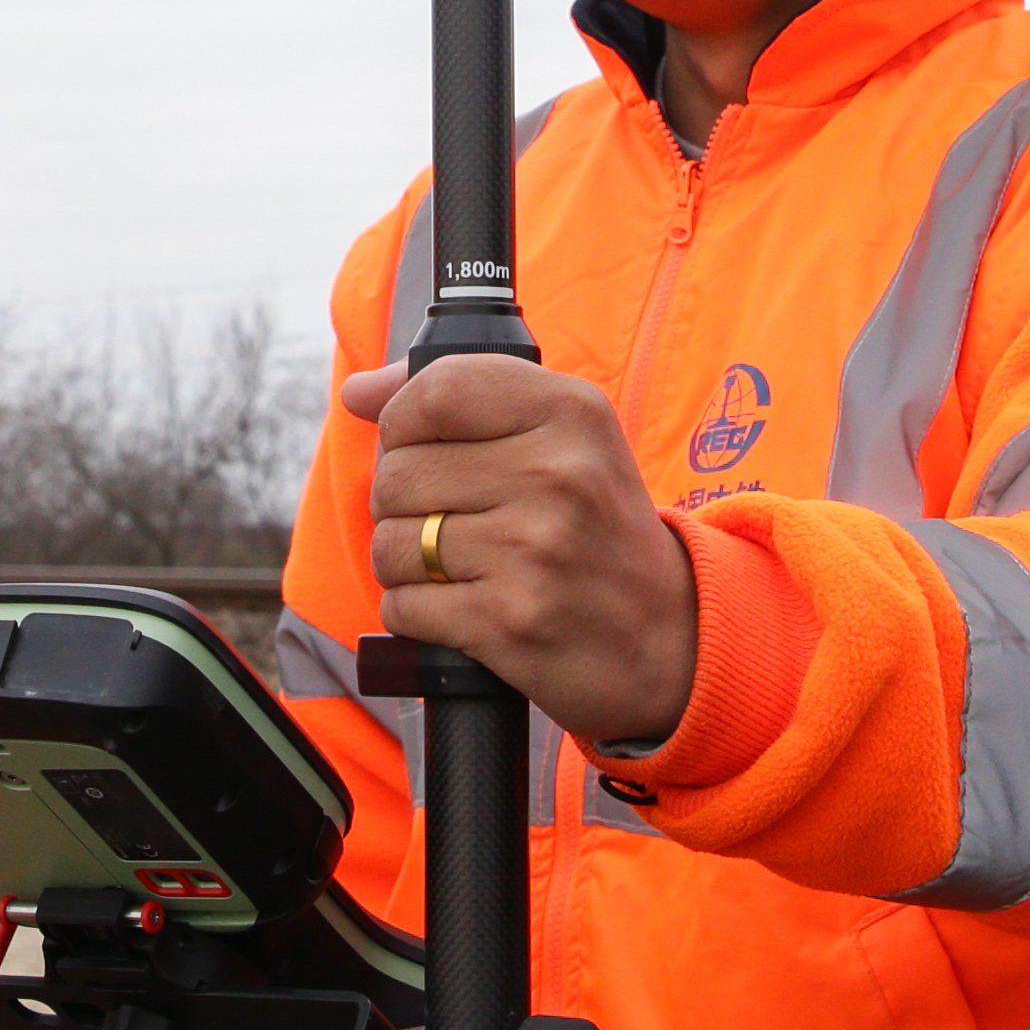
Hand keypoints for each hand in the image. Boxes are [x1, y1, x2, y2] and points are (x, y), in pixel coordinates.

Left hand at [346, 353, 700, 752]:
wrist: (670, 637)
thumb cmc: (599, 528)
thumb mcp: (565, 438)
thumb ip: (464, 397)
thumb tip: (359, 391)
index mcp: (572, 412)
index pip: (434, 391)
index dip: (402, 422)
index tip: (421, 446)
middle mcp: (557, 474)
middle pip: (397, 472)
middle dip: (404, 504)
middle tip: (454, 521)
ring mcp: (533, 550)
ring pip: (390, 543)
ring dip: (405, 562)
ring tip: (456, 566)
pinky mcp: (508, 621)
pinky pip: (402, 605)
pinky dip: (415, 612)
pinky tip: (461, 606)